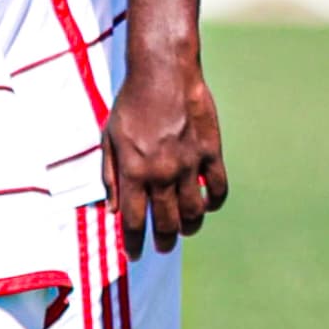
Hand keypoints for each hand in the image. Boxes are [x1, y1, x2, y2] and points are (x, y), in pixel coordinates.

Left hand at [106, 48, 226, 253]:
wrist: (163, 74)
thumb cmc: (131, 105)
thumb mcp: (109, 139)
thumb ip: (110, 176)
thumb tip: (113, 210)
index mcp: (134, 171)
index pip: (134, 221)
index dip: (134, 243)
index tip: (135, 254)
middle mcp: (162, 173)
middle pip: (167, 223)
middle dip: (164, 241)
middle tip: (162, 246)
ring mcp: (190, 164)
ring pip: (195, 213)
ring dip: (189, 228)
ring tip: (184, 230)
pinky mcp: (211, 153)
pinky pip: (219, 189)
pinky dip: (214, 203)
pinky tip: (206, 205)